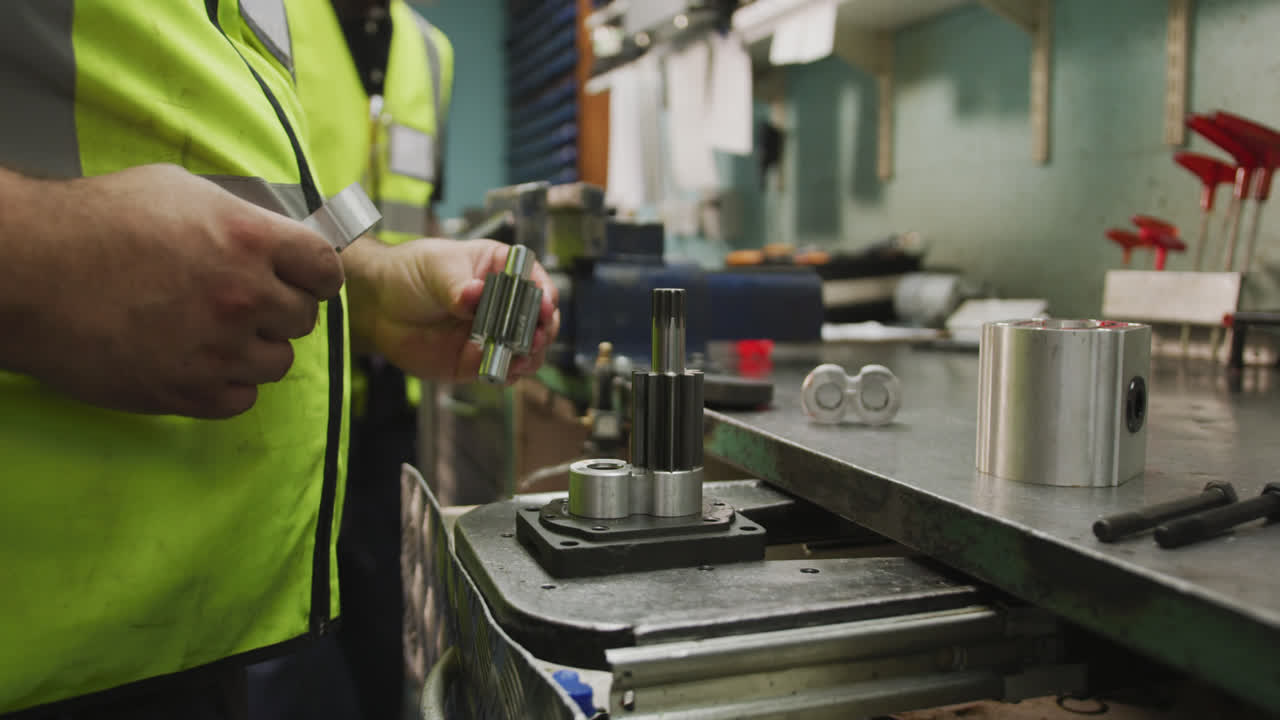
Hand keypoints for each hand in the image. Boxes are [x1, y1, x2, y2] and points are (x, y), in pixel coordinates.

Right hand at [1, 164, 343, 417]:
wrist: (28, 272)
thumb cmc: (94, 222)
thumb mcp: (179, 192)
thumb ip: (240, 217)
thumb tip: (275, 238)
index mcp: (249, 240)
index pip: (326, 269)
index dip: (317, 274)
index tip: (307, 279)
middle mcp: (244, 297)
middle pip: (304, 319)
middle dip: (281, 310)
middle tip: (247, 302)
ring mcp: (218, 349)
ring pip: (277, 363)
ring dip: (255, 349)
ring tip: (215, 332)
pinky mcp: (187, 392)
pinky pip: (240, 399)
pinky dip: (226, 384)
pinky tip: (199, 361)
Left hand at [344, 238, 559, 382]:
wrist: (379, 305)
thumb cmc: (412, 272)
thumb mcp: (436, 268)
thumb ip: (457, 286)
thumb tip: (474, 295)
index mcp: (501, 271)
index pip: (535, 282)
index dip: (544, 294)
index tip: (544, 306)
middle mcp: (504, 305)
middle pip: (539, 321)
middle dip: (541, 331)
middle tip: (533, 339)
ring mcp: (493, 335)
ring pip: (526, 351)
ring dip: (528, 357)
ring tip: (519, 359)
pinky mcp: (475, 361)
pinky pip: (500, 371)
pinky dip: (505, 374)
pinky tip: (503, 372)